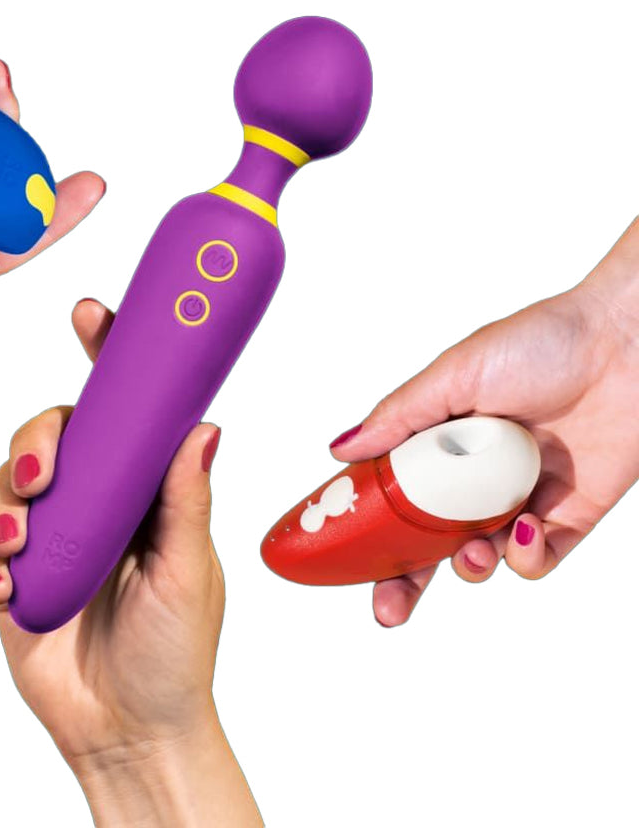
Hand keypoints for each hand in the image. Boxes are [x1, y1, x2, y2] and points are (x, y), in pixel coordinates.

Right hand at [0, 299, 261, 827]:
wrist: (130, 730)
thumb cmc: (175, 651)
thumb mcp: (189, 568)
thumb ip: (187, 498)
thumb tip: (206, 424)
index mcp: (141, 487)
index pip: (120, 409)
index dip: (104, 356)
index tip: (91, 314)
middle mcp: (93, 500)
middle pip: (48, 433)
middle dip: (35, 438)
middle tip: (43, 470)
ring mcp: (49, 536)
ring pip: (5, 482)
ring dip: (5, 501)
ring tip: (20, 541)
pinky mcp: (12, 576)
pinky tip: (8, 586)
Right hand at [331, 218, 638, 625]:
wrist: (627, 343)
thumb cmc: (540, 341)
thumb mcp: (453, 374)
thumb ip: (398, 418)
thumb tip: (340, 451)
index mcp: (439, 442)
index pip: (394, 496)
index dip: (368, 531)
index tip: (342, 558)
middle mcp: (475, 475)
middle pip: (429, 542)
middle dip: (404, 582)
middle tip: (388, 609)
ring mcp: (519, 496)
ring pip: (481, 555)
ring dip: (469, 566)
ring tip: (472, 555)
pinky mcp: (570, 513)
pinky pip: (540, 556)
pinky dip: (528, 559)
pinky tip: (526, 532)